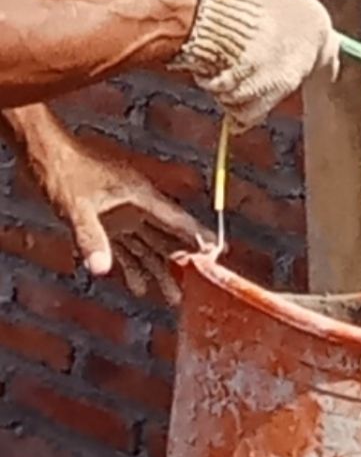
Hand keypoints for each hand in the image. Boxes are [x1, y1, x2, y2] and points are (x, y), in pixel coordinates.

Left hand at [6, 106, 202, 303]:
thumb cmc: (65, 175)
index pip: (174, 219)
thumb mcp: (77, 208)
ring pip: (148, 245)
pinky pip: (127, 248)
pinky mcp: (108, 222)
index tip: (214, 249)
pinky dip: (133, 266)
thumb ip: (91, 237)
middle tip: (201, 279)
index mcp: (138, 195)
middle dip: (182, 258)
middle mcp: (136, 205)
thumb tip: (102, 269)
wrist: (49, 160)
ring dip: (159, 269)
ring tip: (172, 296)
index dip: (194, 234)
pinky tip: (138, 286)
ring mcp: (123, 214)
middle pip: (165, 235)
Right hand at [170, 0, 341, 129]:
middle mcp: (303, 61)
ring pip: (270, 90)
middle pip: (299, 69)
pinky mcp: (249, 105)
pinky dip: (235, 99)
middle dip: (280, 60)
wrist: (197, 15)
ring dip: (256, 79)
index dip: (316, 44)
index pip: (331, 48)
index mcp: (317, 27)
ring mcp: (276, 86)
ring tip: (233, 54)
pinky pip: (246, 110)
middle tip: (257, 43)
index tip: (299, 42)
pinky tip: (221, 78)